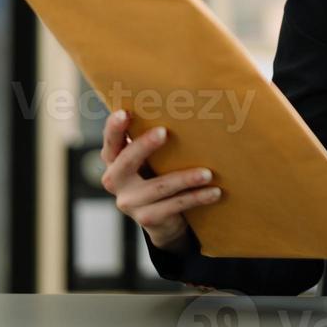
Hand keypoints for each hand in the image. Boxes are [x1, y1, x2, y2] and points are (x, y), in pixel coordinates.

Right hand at [100, 109, 220, 253]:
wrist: (162, 218)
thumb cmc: (157, 174)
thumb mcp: (150, 158)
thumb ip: (153, 138)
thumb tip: (186, 108)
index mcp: (114, 160)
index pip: (111, 141)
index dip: (114, 128)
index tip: (124, 113)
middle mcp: (115, 181)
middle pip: (127, 162)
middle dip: (144, 146)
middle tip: (164, 132)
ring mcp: (130, 202)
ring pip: (160, 187)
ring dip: (186, 178)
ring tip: (208, 173)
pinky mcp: (147, 218)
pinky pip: (176, 205)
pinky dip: (197, 197)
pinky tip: (215, 192)